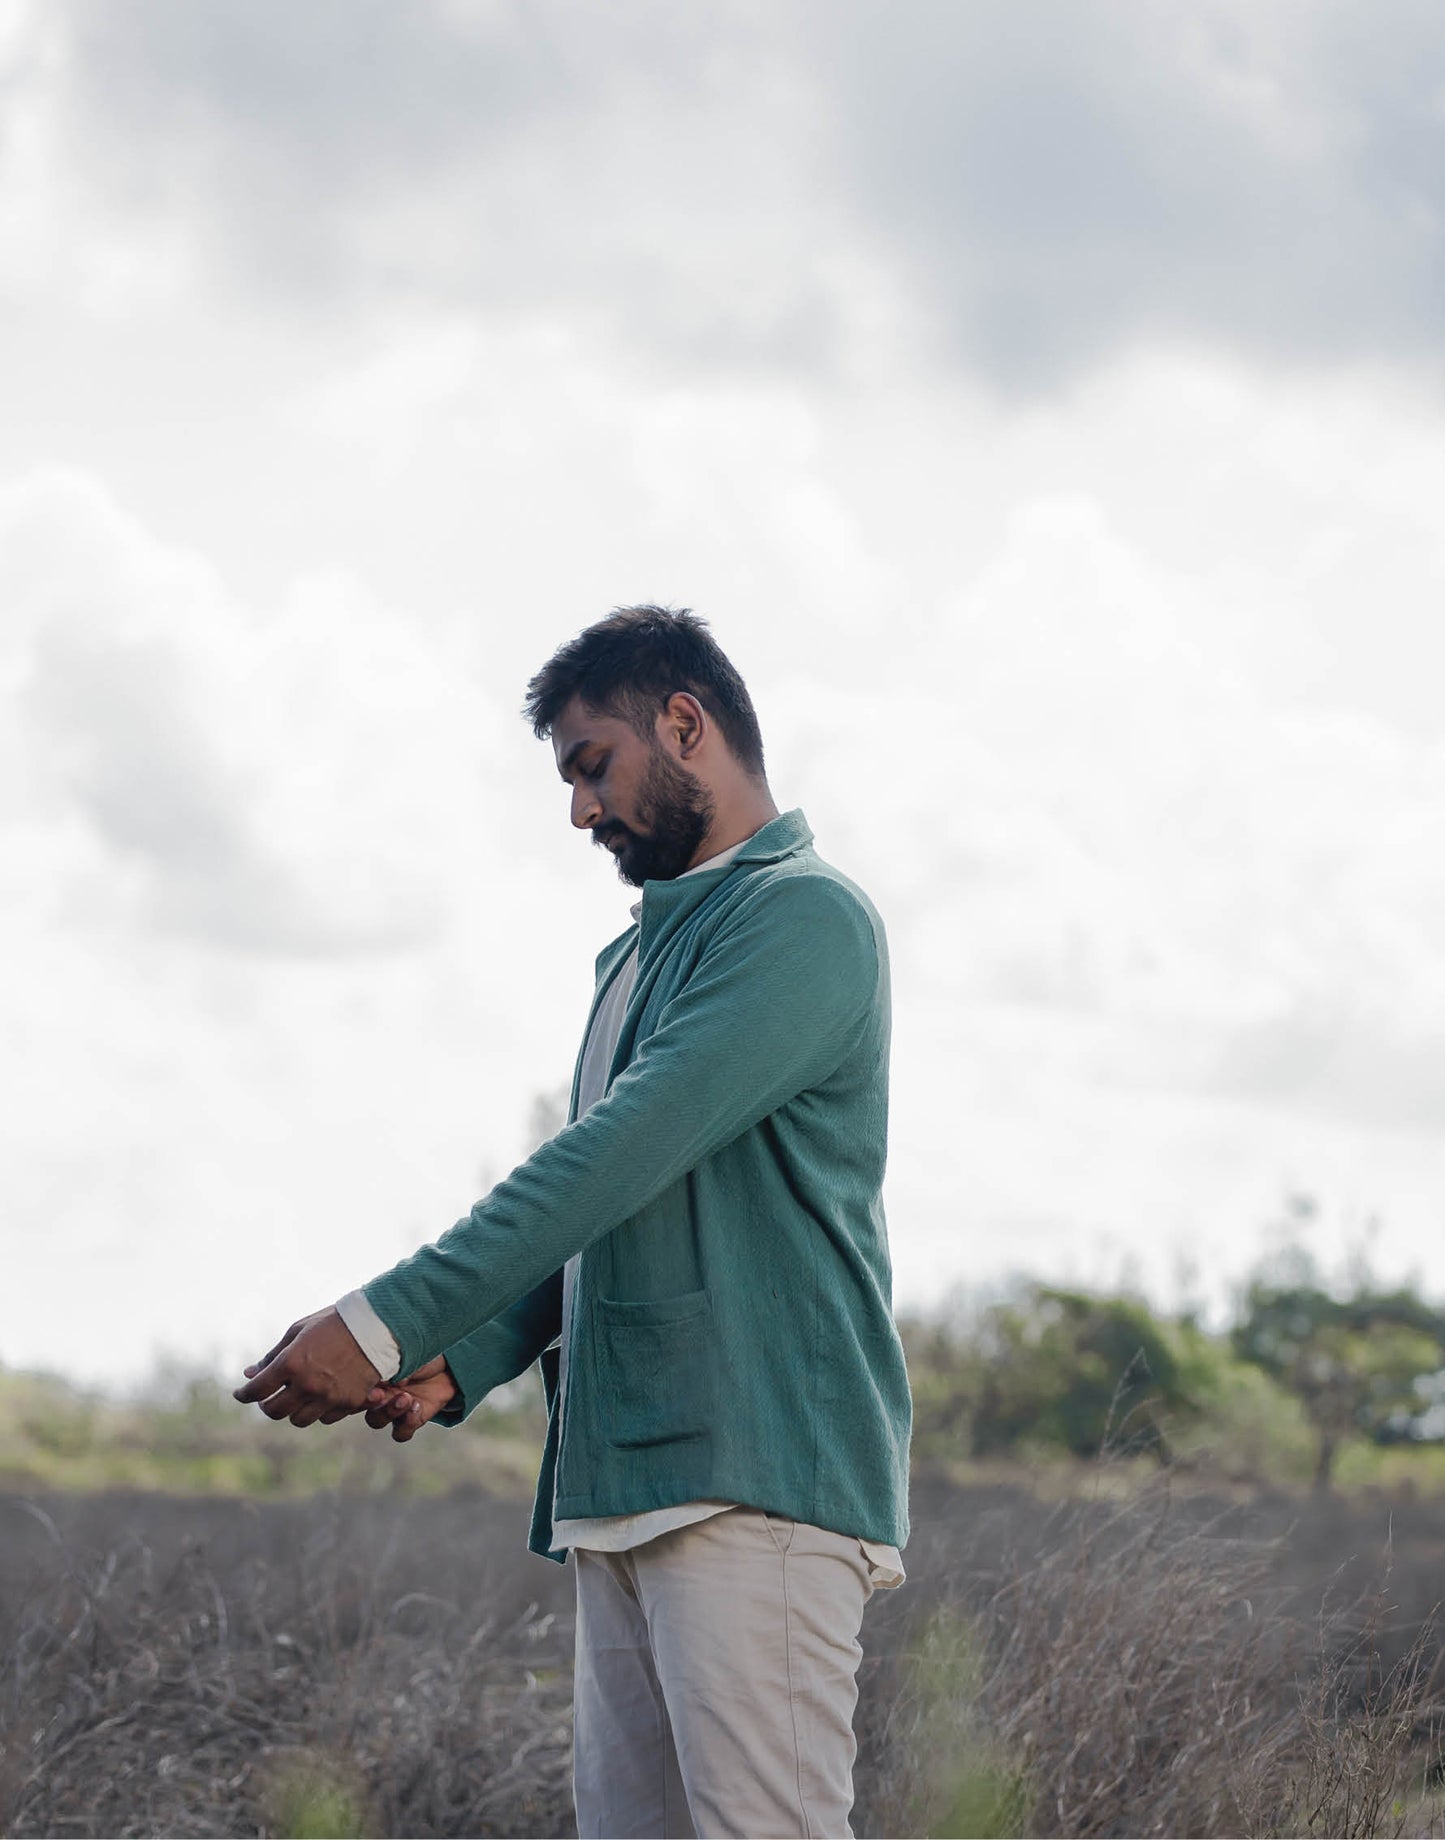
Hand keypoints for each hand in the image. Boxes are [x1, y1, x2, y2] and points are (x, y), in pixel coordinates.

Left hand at [233, 1307, 381, 1426]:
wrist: (378, 1326)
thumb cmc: (334, 1323)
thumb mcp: (299, 1331)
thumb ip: (273, 1355)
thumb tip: (249, 1374)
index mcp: (291, 1363)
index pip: (257, 1391)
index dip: (244, 1395)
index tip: (241, 1394)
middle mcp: (307, 1384)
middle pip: (274, 1411)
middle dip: (267, 1405)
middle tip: (269, 1397)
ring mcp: (329, 1397)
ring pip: (298, 1420)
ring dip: (293, 1410)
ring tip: (297, 1397)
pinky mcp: (348, 1403)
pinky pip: (325, 1418)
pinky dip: (319, 1410)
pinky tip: (321, 1396)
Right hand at [362, 1356, 456, 1441]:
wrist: (450, 1364)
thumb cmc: (424, 1351)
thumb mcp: (407, 1351)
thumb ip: (393, 1363)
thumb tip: (388, 1379)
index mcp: (371, 1373)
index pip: (349, 1385)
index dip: (353, 1388)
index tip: (368, 1381)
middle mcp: (377, 1392)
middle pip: (354, 1407)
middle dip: (365, 1403)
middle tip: (381, 1394)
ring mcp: (392, 1408)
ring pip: (375, 1421)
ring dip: (388, 1412)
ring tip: (405, 1398)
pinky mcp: (410, 1420)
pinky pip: (400, 1433)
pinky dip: (407, 1422)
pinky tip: (417, 1406)